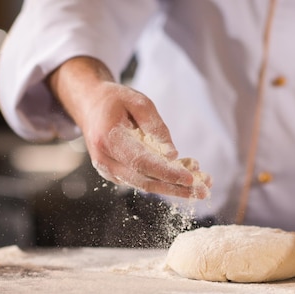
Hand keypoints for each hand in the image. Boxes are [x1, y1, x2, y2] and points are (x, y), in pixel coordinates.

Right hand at [49, 56, 210, 198]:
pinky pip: (142, 180)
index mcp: (108, 139)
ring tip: (203, 185)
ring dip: (175, 187)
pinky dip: (165, 180)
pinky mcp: (115, 174)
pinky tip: (187, 174)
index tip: (191, 179)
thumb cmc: (116, 100)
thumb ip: (156, 127)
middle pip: (145, 181)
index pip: (142, 161)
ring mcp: (108, 170)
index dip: (167, 172)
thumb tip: (173, 155)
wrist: (90, 106)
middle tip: (204, 192)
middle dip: (176, 188)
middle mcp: (105, 160)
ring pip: (146, 184)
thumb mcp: (139, 102)